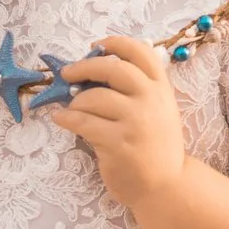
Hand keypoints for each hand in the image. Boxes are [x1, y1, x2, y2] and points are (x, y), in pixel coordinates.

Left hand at [47, 34, 190, 211]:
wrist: (166, 186)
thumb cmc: (155, 147)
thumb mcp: (158, 111)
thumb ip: (137, 90)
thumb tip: (93, 69)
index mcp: (161, 89)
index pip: (141, 52)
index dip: (116, 43)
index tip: (97, 45)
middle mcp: (151, 100)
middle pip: (113, 68)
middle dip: (84, 66)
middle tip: (67, 73)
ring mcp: (135, 122)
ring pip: (93, 97)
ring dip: (75, 101)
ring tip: (70, 109)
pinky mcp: (118, 143)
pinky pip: (82, 122)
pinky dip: (66, 119)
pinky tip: (61, 120)